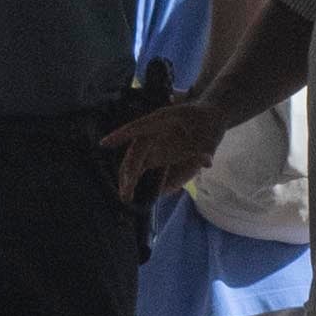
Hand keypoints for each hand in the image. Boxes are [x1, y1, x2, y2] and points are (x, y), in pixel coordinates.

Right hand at [102, 89, 233, 203]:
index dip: (121, 134)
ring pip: (135, 160)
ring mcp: (154, 143)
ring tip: (126, 196)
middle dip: (128, 170)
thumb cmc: (208, 122)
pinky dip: (135, 178)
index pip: (138, 127)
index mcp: (162, 120)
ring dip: (129, 177)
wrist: (210, 119)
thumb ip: (207, 148)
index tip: (104, 143)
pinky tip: (131, 193)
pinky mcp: (156, 154)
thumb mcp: (211, 134)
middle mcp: (153, 132)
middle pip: (135, 151)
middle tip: (126, 191)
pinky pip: (141, 167)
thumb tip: (207, 162)